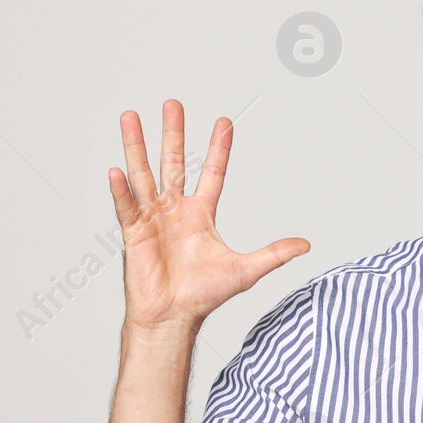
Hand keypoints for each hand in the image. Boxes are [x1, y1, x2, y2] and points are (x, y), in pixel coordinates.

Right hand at [109, 99, 309, 333]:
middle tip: (173, 104)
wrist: (174, 318)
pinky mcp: (134, 233)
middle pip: (174, 162)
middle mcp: (175, 210)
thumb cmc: (204, 295)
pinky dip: (121, 190)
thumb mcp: (246, 270)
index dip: (219, 148)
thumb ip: (274, 253)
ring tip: (130, 118)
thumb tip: (306, 245)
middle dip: (174, 134)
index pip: (213, 173)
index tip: (224, 122)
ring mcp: (152, 218)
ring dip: (137, 146)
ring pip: (144, 174)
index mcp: (201, 214)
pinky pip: (126, 206)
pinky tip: (116, 170)